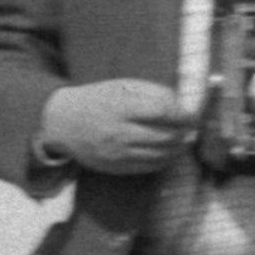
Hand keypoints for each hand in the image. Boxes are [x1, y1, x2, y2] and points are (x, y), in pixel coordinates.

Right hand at [36, 78, 188, 175]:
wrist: (62, 123)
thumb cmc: (97, 100)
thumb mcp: (121, 86)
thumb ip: (152, 92)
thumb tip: (181, 105)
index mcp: (121, 107)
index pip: (163, 112)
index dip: (184, 115)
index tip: (192, 115)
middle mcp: (119, 132)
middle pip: (166, 136)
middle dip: (184, 133)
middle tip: (190, 130)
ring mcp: (117, 152)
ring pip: (161, 155)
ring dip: (177, 149)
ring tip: (182, 141)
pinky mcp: (115, 167)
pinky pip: (149, 167)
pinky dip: (164, 160)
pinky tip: (167, 152)